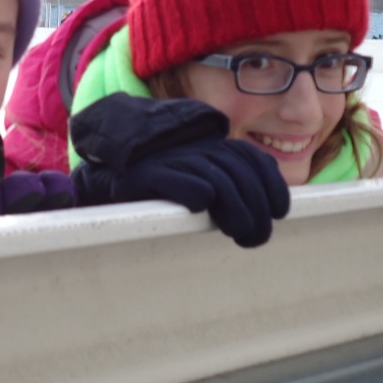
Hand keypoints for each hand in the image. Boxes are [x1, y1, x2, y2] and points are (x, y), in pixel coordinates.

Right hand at [70, 93, 289, 247]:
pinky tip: (201, 210)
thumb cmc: (158, 184)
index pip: (253, 160)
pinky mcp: (145, 175)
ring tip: (239, 234)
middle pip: (240, 175)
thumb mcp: (197, 177)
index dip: (272, 186)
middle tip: (254, 236)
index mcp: (210, 146)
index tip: (279, 212)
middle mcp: (193, 148)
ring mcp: (169, 160)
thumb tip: (266, 210)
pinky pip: (181, 182)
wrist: (103, 173)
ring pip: (218, 182)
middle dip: (256, 208)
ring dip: (237, 211)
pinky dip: (196, 195)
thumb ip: (228, 183)